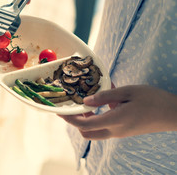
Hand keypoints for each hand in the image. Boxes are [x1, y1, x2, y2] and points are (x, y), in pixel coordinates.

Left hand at [59, 85, 176, 139]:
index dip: (69, 118)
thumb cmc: (152, 100)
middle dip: (75, 122)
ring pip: (95, 131)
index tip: (59, 110)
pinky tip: (101, 102)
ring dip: (85, 120)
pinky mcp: (124, 131)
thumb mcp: (128, 92)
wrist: (173, 114)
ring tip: (84, 102)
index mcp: (114, 121)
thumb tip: (85, 100)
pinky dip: (97, 118)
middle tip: (71, 107)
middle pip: (86, 133)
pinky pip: (104, 127)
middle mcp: (114, 131)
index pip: (84, 125)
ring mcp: (119, 133)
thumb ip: (105, 97)